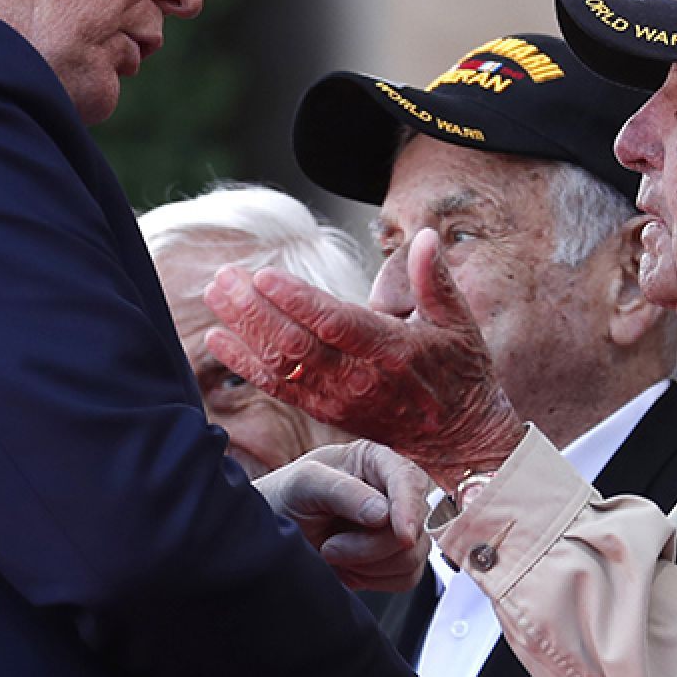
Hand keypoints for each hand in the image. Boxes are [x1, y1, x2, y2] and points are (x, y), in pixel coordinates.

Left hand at [205, 228, 525, 487]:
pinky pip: (279, 387)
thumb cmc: (460, 374)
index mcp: (391, 350)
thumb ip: (434, 279)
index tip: (263, 275)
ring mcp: (339, 398)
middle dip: (254, 309)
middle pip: (296, 343)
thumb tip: (422, 236)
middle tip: (224, 276)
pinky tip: (218, 340)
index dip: (297, 300)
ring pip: (281, 364)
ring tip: (215, 295)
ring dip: (243, 329)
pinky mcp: (326, 411)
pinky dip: (246, 364)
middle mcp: (359, 378)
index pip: (335, 323)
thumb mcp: (459, 322)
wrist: (458, 440)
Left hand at [251, 440, 432, 591]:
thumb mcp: (303, 484)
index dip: (409, 510)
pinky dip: (375, 580)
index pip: (409, 481)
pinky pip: (406, 578)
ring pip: (411, 557)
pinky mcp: (393, 559)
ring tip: (333, 552)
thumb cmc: (285, 497)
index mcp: (376, 461)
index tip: (401, 536)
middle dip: (369, 547)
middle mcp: (392, 492)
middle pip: (412, 528)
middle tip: (330, 546)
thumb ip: (341, 491)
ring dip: (368, 565)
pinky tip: (348, 568)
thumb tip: (382, 514)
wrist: (272, 534)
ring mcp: (395, 528)